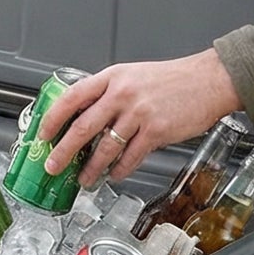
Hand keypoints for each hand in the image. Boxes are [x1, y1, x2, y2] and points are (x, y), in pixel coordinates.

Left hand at [37, 48, 240, 187]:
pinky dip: (119, 169)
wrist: (209, 80)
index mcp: (112, 77)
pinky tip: (114, 174)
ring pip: (106, 147)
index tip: (43, 134)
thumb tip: (85, 118)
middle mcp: (122, 94)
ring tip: (84, 179)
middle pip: (83, 127)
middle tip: (52, 166)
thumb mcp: (132, 75)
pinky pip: (130, 157)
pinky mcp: (156, 131)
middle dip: (64, 151)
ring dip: (91, 168)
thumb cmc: (172, 79)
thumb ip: (109, 93)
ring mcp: (139, 113)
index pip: (72, 97)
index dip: (54, 118)